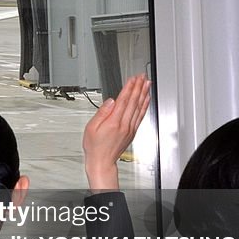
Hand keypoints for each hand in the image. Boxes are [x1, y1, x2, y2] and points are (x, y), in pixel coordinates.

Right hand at [83, 74, 150, 190]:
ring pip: (139, 107)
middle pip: (133, 102)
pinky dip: (145, 106)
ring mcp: (130, 128)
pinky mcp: (132, 132)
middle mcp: (124, 124)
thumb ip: (101, 113)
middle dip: (138, 87)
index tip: (133, 79)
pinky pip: (141, 116)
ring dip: (143, 94)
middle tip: (142, 77)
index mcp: (113, 122)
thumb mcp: (91, 128)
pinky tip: (146, 100)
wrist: (102, 162)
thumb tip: (110, 101)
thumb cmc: (95, 146)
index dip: (129, 88)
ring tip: (147, 84)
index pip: (124, 100)